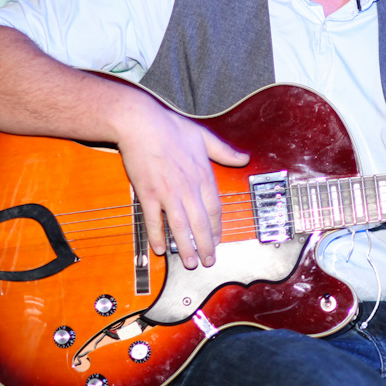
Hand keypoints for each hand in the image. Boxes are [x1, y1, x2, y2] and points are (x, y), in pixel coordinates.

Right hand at [114, 97, 248, 269]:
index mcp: (203, 175)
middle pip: (201, 223)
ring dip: (186, 247)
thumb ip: (225, 151)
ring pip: (180, 227)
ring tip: (191, 263)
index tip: (217, 241)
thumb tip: (244, 158)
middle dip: (206, 246)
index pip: (215, 209)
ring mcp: (167, 192)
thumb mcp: (204, 137)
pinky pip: (153, 220)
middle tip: (208, 262)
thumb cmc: (171, 127)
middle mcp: (188, 187)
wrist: (141, 123)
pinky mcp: (147, 193)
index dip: (217, 229)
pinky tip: (160, 249)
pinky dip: (157, 236)